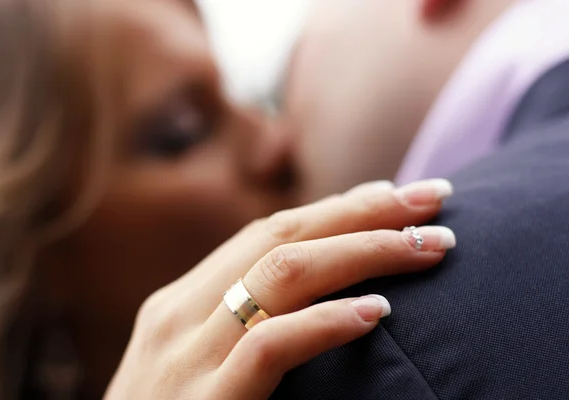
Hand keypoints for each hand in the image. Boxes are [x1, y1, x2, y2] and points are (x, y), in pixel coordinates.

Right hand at [104, 179, 454, 399]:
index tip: (394, 197)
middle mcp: (181, 314)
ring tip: (430, 245)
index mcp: (184, 302)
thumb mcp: (196, 364)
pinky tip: (379, 314)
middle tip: (433, 195)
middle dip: (363, 211)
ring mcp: (187, 356)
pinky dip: (326, 323)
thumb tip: (320, 294)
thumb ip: (241, 324)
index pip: (269, 233)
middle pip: (283, 236)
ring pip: (282, 273)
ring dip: (365, 251)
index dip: (337, 209)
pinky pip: (269, 346)